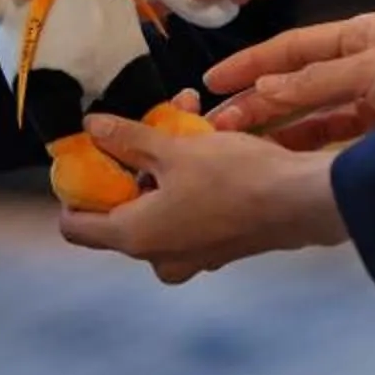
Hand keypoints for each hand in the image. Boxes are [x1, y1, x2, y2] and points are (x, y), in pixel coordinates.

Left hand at [56, 113, 347, 281]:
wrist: (300, 203)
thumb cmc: (233, 176)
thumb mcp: (176, 149)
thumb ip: (128, 138)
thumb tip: (90, 126)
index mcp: (134, 237)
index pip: (75, 226)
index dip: (74, 190)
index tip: (87, 157)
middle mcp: (157, 257)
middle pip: (122, 210)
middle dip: (134, 162)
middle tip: (149, 125)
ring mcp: (190, 257)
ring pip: (161, 206)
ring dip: (168, 164)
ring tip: (189, 117)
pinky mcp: (218, 248)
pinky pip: (190, 213)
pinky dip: (192, 182)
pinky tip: (213, 142)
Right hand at [200, 11, 374, 151]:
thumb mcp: (373, 70)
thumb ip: (315, 82)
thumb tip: (263, 89)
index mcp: (365, 36)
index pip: (295, 47)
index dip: (252, 63)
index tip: (213, 83)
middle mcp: (366, 65)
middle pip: (299, 82)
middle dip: (257, 102)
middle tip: (215, 126)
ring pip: (313, 115)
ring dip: (276, 128)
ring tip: (237, 147)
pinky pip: (334, 140)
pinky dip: (305, 148)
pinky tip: (278, 160)